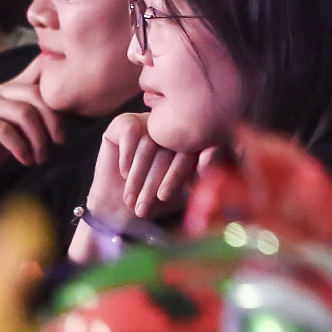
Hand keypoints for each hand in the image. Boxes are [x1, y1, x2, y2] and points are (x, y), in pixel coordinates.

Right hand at [69, 114, 205, 262]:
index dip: (191, 169)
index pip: (200, 148)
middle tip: (155, 202)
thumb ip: (202, 175)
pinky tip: (124, 173)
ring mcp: (150, 122)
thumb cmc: (156, 202)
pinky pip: (130, 132)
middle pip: (174, 147)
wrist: (118, 209)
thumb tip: (212, 154)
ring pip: (150, 143)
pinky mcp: (124, 123)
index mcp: (195, 140)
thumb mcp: (184, 193)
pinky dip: (128, 156)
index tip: (180, 190)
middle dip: (162, 179)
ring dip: (140, 175)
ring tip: (133, 199)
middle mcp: (174, 127)